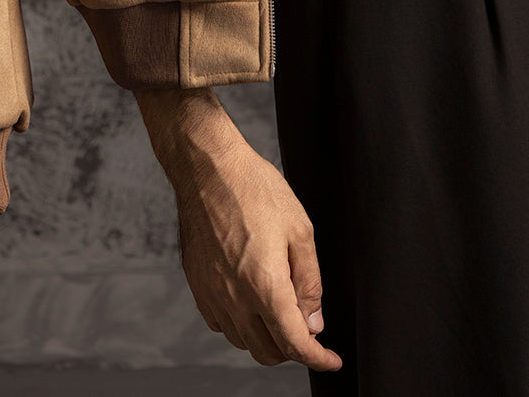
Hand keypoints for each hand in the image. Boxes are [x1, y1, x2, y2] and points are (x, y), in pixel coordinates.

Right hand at [174, 135, 343, 372]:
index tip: (330, 359)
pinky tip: (252, 297)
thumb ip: (309, 281)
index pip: (294, 343)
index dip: (318, 358)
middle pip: (267, 352)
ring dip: (266, 337)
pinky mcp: (197, 286)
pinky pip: (221, 324)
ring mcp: (212, 294)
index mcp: (265, 285)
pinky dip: (241, 324)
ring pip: (243, 342)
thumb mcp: (300, 229)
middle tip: (307, 326)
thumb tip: (314, 321)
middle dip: (293, 349)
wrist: (208, 168)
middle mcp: (235, 298)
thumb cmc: (254, 189)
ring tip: (280, 306)